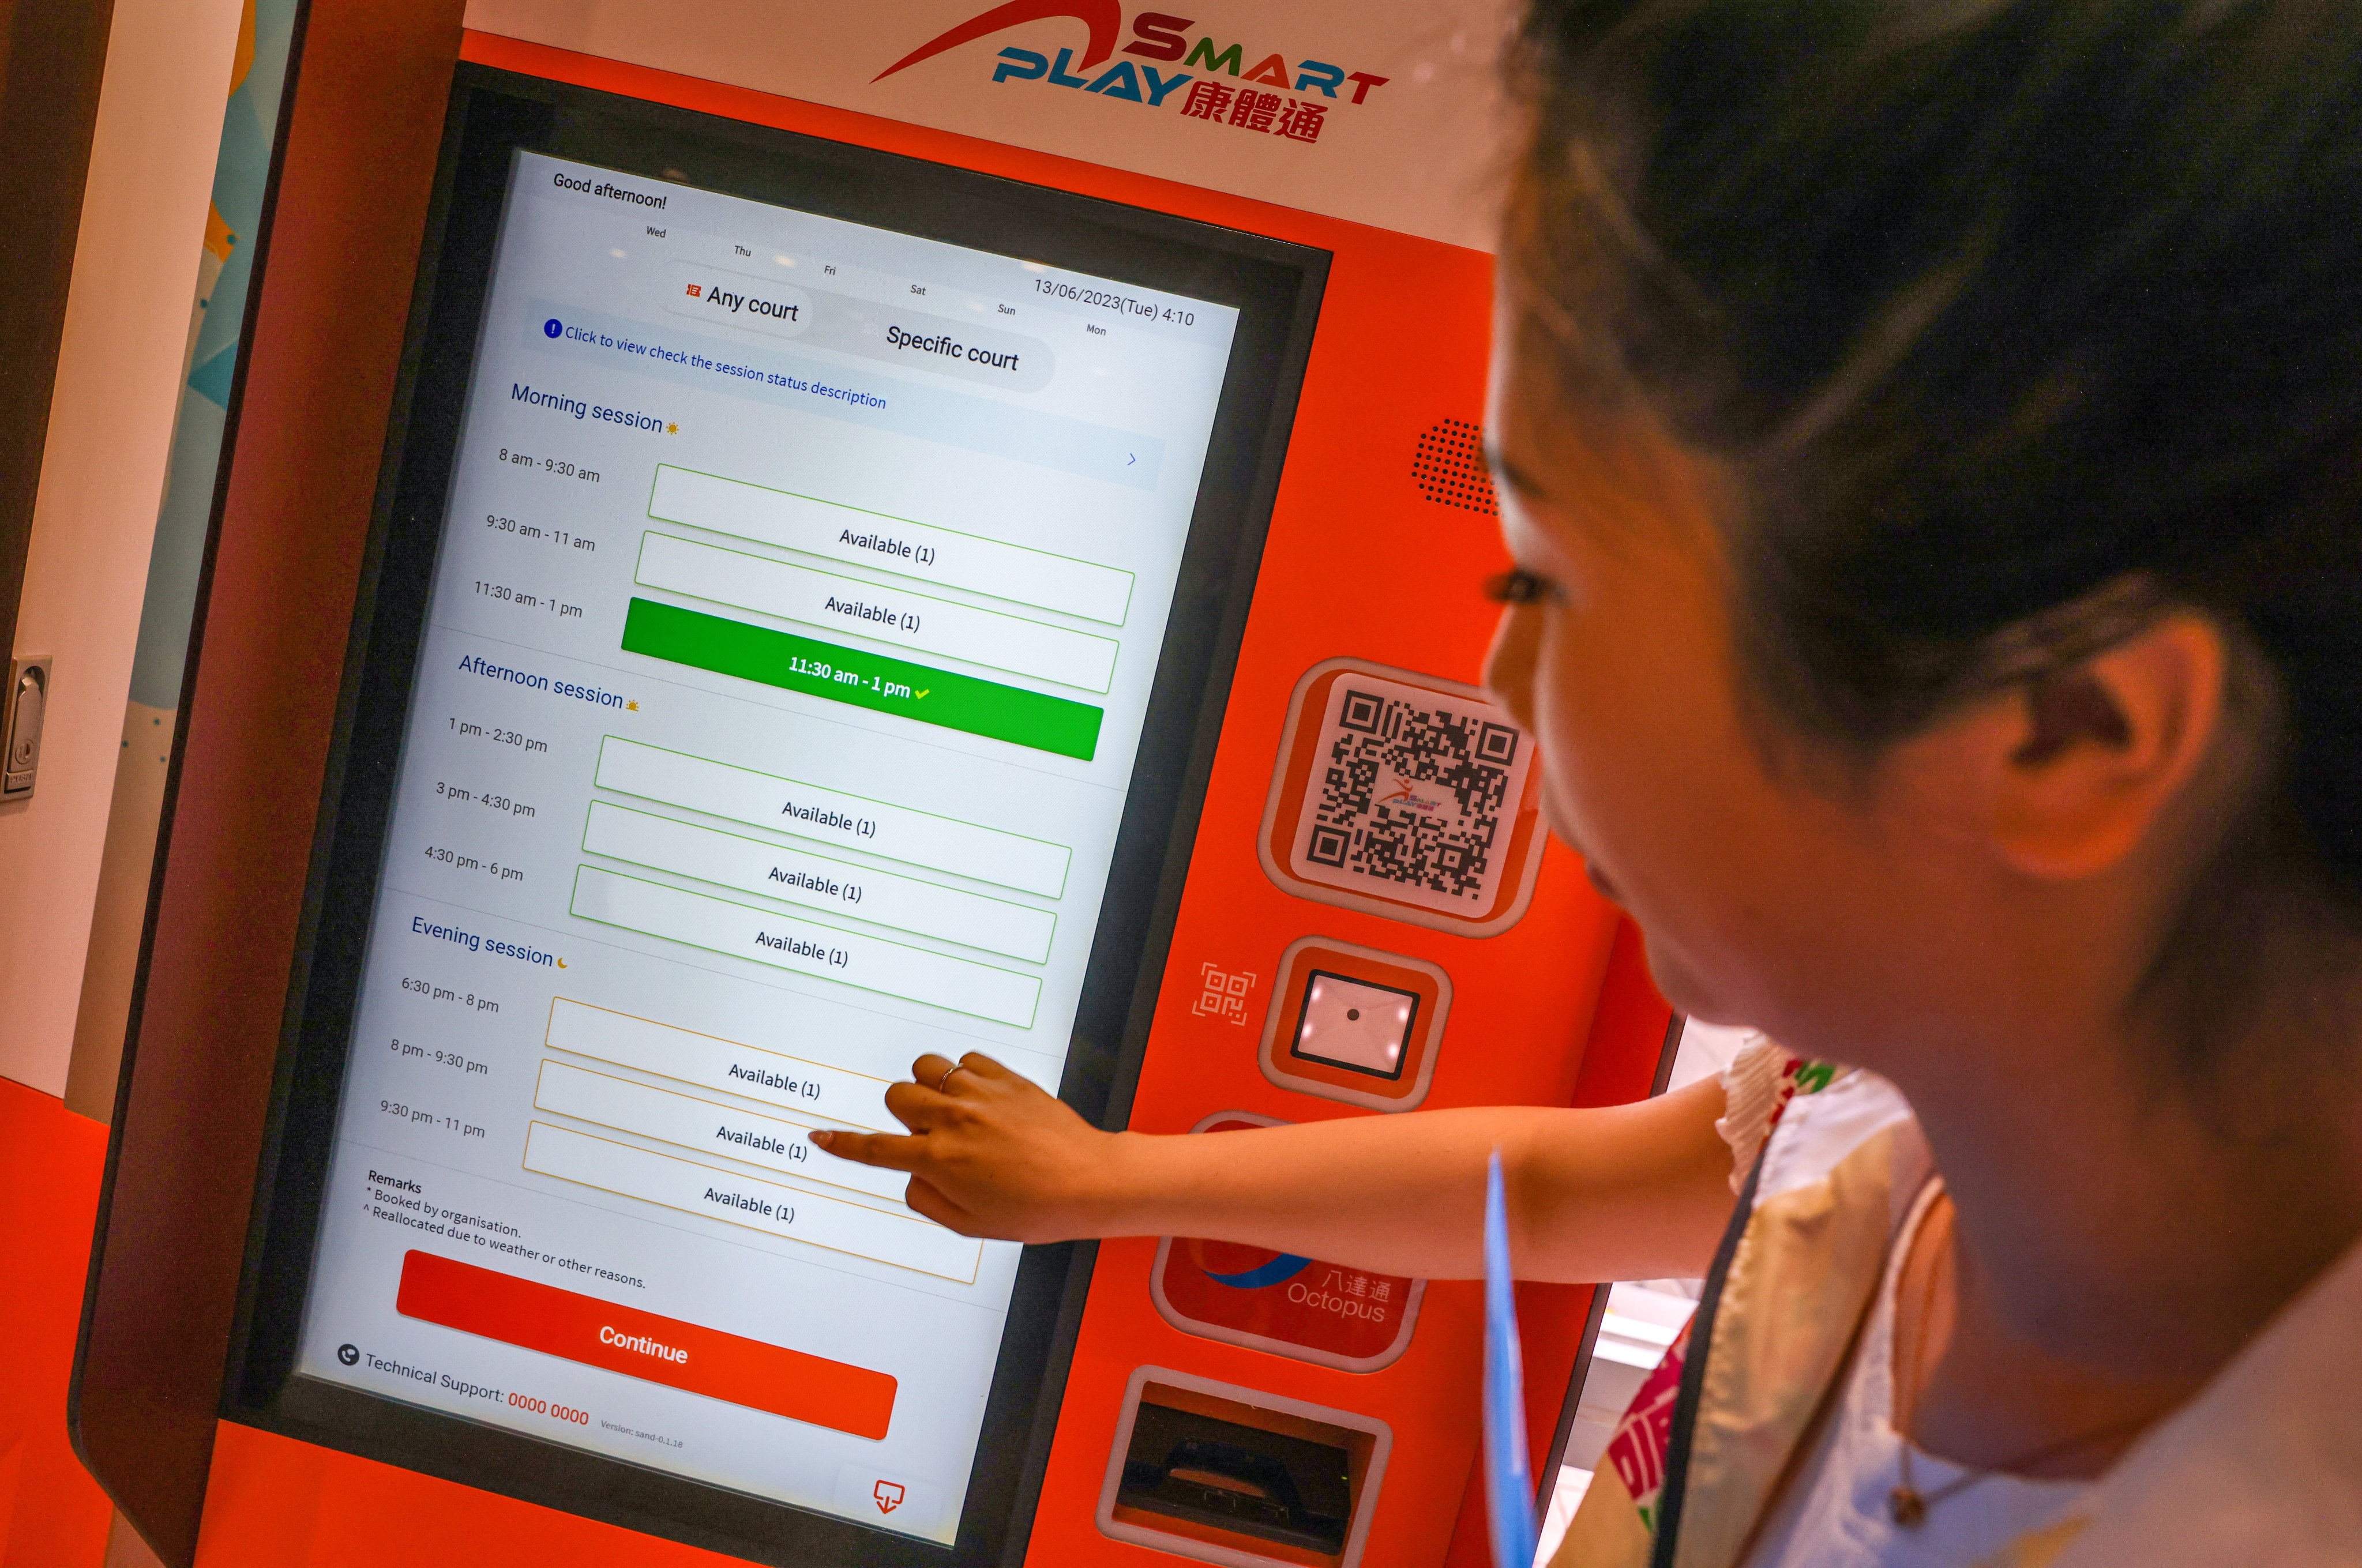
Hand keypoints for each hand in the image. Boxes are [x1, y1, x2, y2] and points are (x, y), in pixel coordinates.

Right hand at [811, 1053, 1124, 1241]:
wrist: (1087, 1181)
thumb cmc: (1035, 1209)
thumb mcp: (970, 1224)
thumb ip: (927, 1199)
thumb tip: (912, 1174)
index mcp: (939, 1160)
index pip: (874, 1149)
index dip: (842, 1144)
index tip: (820, 1136)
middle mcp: (954, 1121)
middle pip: (896, 1094)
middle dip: (902, 1113)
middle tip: (928, 1133)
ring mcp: (980, 1094)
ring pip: (927, 1067)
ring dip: (930, 1087)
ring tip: (953, 1110)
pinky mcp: (1006, 1077)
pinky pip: (966, 1059)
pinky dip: (965, 1074)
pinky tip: (981, 1097)